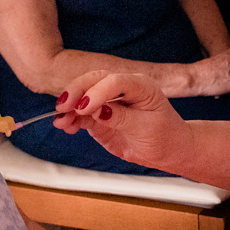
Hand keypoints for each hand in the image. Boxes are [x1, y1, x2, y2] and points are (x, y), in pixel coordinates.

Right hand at [54, 70, 192, 169]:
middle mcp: (122, 88)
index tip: (84, 108)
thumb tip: (98, 110)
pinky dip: (70, 119)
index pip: (115, 81)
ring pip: (83, 96)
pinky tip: (64, 125)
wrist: (168, 149)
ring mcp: (109, 101)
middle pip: (94, 80)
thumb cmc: (165, 135)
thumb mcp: (146, 127)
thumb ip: (122, 118)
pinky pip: (81, 115)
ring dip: (69, 107)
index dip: (97, 92)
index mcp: (140, 85)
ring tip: (61, 120)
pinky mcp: (100, 116)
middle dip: (76, 91)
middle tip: (64, 107)